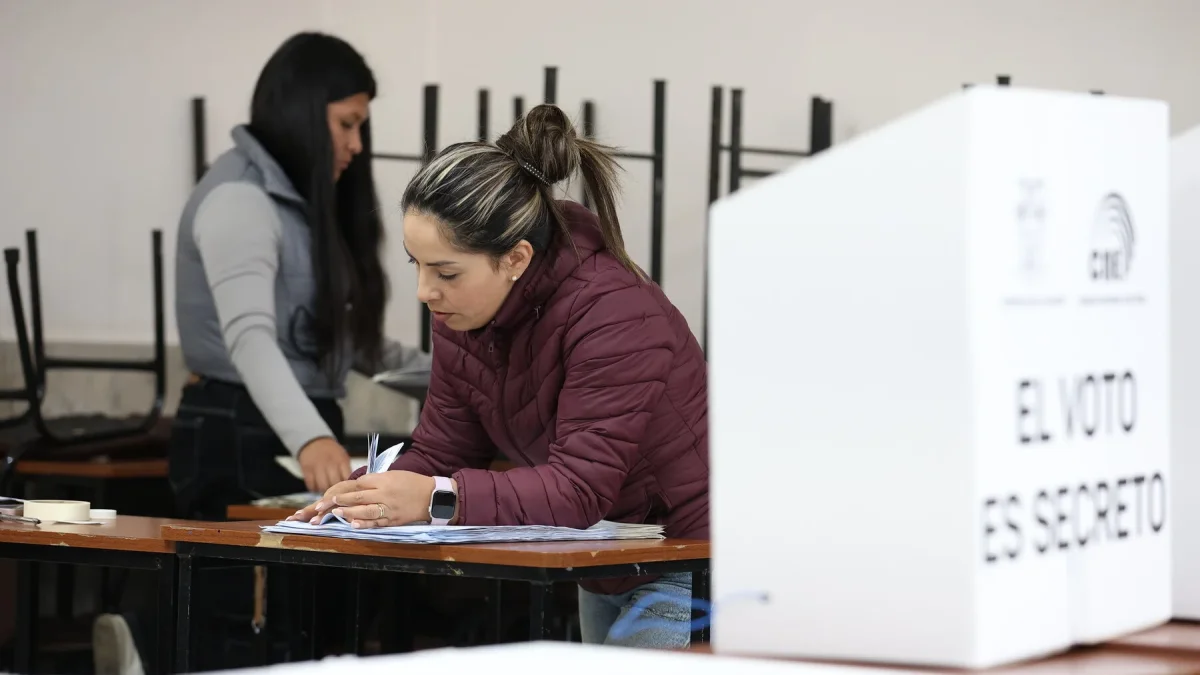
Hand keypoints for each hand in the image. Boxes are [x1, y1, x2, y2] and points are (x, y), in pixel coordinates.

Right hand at [297, 437, 350, 493]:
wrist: (315, 442)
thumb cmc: (332, 452)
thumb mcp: (343, 458)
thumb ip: (347, 471)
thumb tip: (353, 486)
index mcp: (342, 460)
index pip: (347, 478)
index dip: (347, 487)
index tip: (347, 491)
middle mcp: (330, 463)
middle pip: (334, 484)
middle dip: (336, 491)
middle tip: (336, 494)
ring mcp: (317, 466)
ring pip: (322, 486)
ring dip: (324, 492)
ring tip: (326, 492)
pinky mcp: (307, 469)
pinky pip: (311, 485)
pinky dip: (314, 489)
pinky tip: (317, 487)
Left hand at [300, 471, 437, 528]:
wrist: (433, 496)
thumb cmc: (413, 483)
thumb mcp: (395, 475)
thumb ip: (377, 480)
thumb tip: (359, 486)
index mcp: (385, 480)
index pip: (361, 484)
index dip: (346, 489)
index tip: (333, 493)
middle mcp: (385, 494)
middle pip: (359, 497)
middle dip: (341, 500)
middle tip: (325, 504)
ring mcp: (389, 508)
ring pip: (365, 511)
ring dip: (349, 512)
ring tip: (336, 513)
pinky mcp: (394, 519)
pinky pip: (376, 522)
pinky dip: (364, 524)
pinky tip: (353, 525)